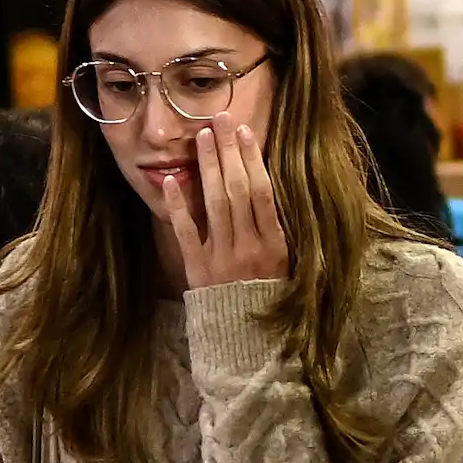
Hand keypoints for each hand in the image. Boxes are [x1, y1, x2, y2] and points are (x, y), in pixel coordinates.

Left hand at [165, 122, 290, 289]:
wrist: (249, 343)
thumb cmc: (271, 301)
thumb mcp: (291, 269)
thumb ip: (281, 234)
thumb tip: (272, 193)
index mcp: (274, 246)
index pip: (261, 193)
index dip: (252, 159)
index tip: (244, 132)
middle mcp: (247, 247)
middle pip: (236, 189)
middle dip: (228, 152)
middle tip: (220, 119)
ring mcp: (221, 257)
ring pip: (213, 203)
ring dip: (207, 167)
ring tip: (201, 137)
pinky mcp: (198, 268)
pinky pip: (186, 232)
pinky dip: (178, 206)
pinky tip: (171, 179)